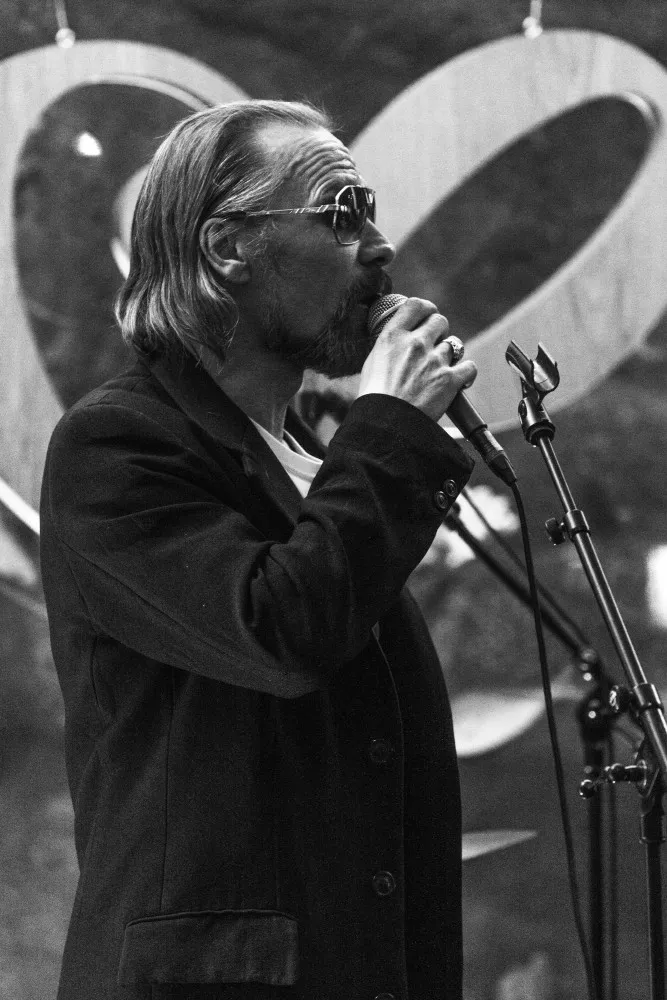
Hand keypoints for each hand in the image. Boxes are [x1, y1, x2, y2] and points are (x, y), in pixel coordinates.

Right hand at [357, 297, 477, 422]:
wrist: (385, 425)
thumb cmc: (375, 398)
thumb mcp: (373, 362)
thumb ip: (391, 346)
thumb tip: (400, 340)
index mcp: (393, 336)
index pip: (416, 305)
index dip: (426, 309)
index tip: (428, 316)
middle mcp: (415, 343)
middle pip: (440, 321)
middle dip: (440, 332)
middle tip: (434, 346)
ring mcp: (434, 361)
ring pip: (454, 344)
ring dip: (450, 355)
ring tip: (440, 369)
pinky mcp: (450, 380)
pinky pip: (469, 367)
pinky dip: (466, 374)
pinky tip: (459, 381)